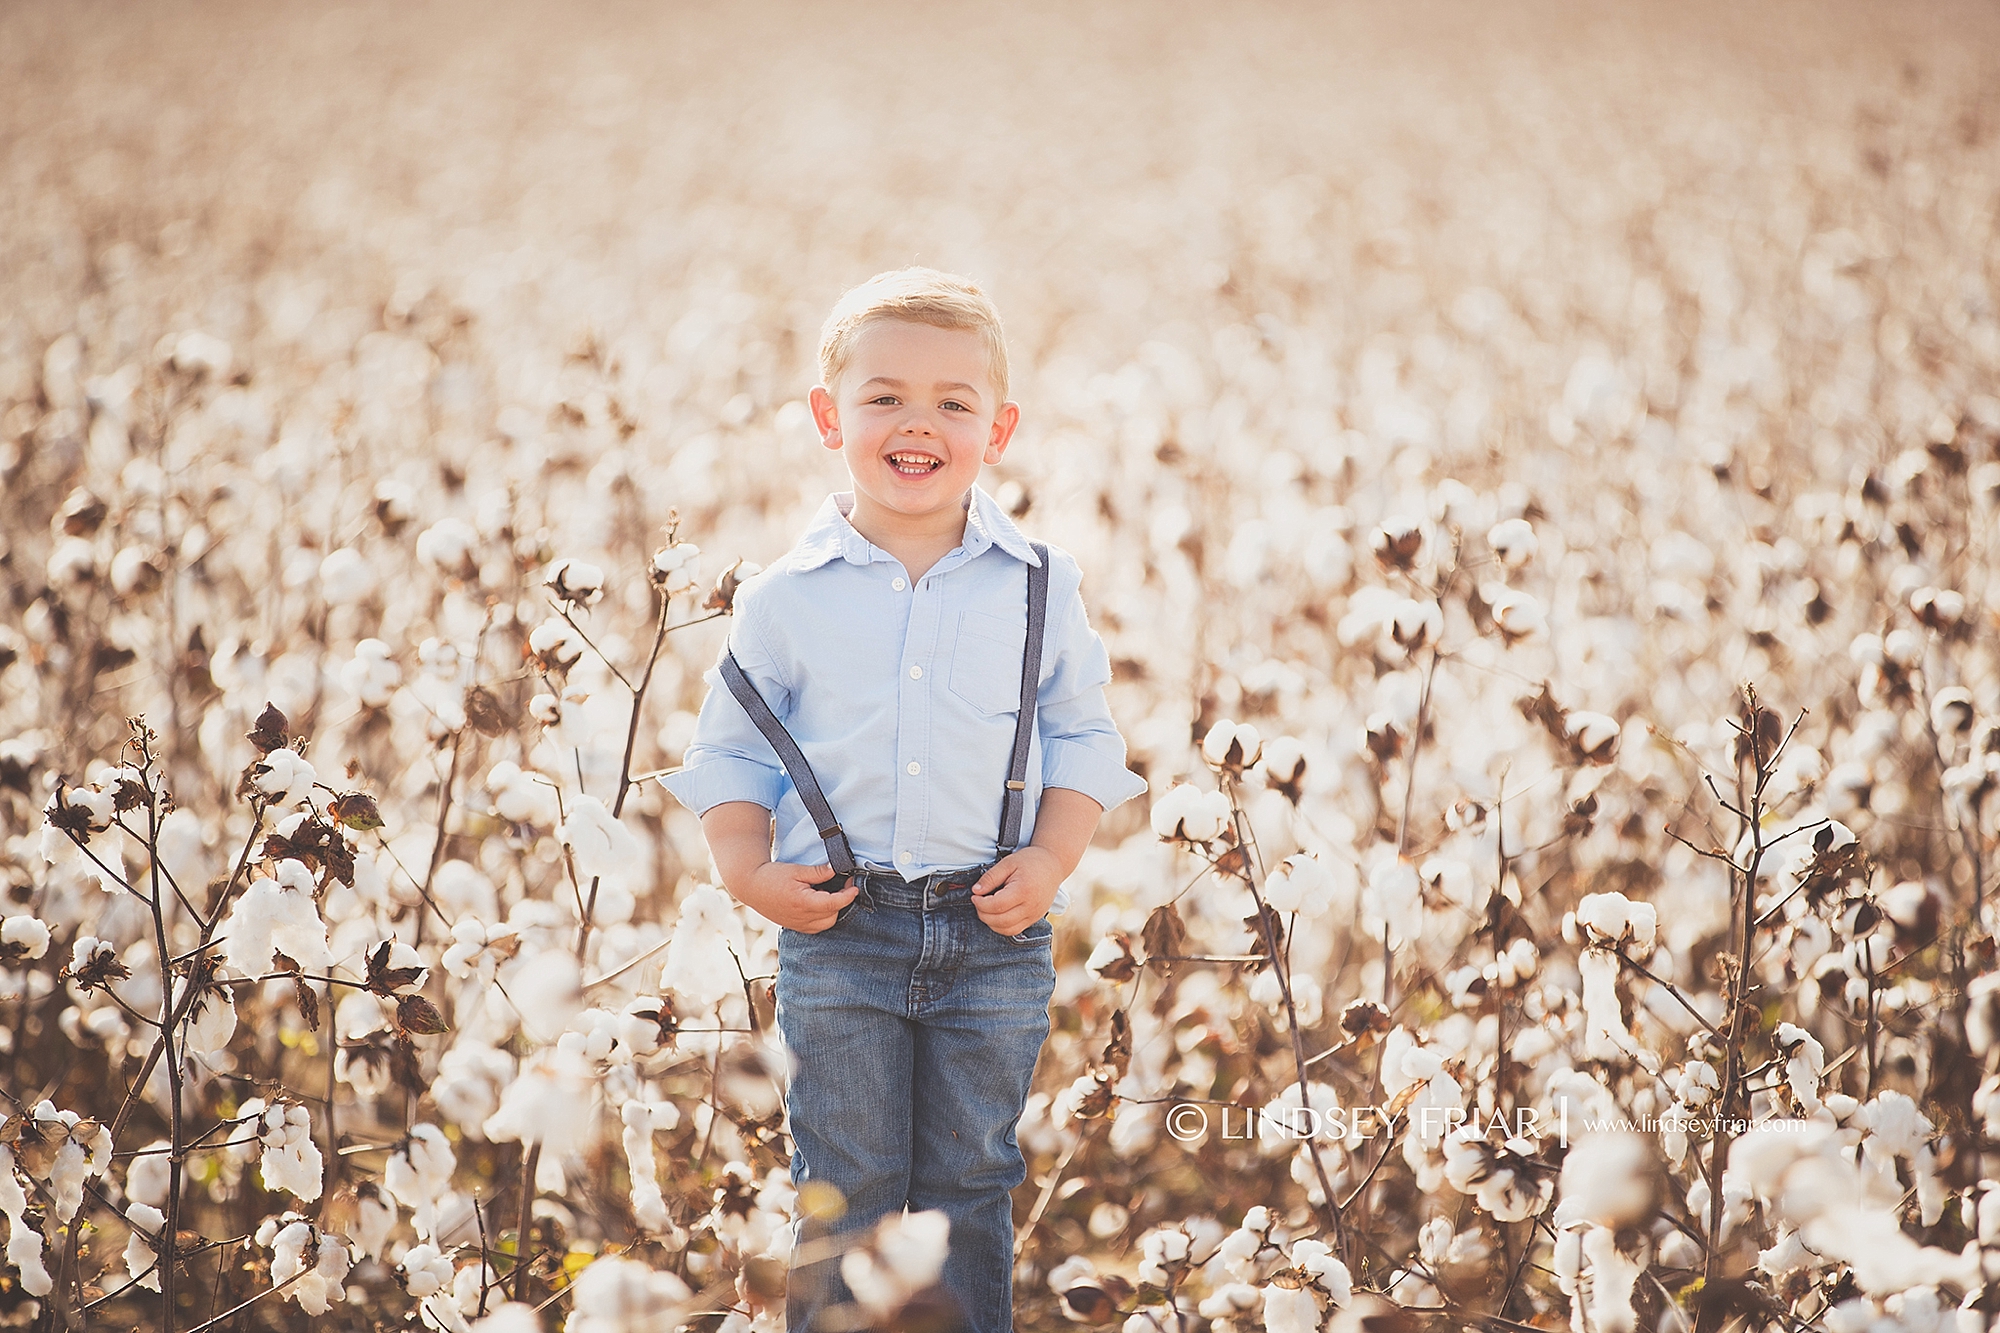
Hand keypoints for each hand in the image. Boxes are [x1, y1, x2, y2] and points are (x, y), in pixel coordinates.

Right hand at [732, 860, 857, 933]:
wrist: (751, 886)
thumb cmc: (771, 876)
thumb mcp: (796, 870)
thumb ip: (818, 872)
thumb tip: (837, 869)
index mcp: (803, 902)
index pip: (834, 903)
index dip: (848, 895)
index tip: (854, 886)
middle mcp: (801, 918)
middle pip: (832, 915)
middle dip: (842, 901)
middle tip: (845, 885)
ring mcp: (797, 924)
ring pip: (826, 924)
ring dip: (833, 911)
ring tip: (832, 894)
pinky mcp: (794, 926)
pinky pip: (816, 928)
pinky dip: (823, 918)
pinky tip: (821, 904)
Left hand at [971, 847, 1062, 936]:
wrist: (1053, 865)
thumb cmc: (1030, 861)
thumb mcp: (1008, 863)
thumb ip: (990, 877)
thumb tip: (976, 891)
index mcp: (1024, 890)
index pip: (996, 905)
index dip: (980, 903)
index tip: (975, 895)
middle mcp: (1031, 906)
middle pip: (1001, 921)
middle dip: (983, 914)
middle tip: (978, 902)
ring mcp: (1034, 915)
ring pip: (1007, 930)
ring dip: (991, 923)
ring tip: (986, 908)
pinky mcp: (1034, 919)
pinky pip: (1014, 930)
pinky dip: (1002, 926)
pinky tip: (996, 914)